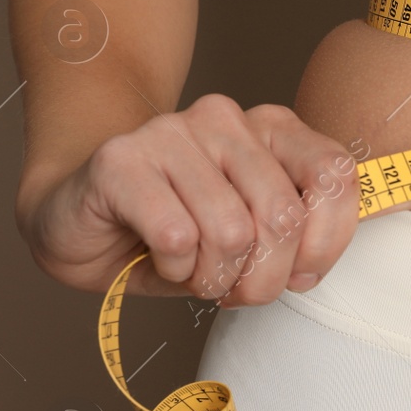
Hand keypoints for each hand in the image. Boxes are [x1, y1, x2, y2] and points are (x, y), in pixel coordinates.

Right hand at [17, 94, 361, 305]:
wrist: (75, 220)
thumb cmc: (174, 231)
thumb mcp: (251, 237)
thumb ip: (296, 236)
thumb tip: (310, 265)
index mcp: (270, 128)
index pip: (335, 175)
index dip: (326, 242)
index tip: (300, 275)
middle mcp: (225, 119)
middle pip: (284, 216)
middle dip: (264, 278)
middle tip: (235, 290)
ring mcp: (172, 132)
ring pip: (232, 232)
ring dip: (213, 277)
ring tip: (191, 270)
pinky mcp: (123, 160)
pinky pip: (178, 238)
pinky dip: (173, 269)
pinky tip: (156, 257)